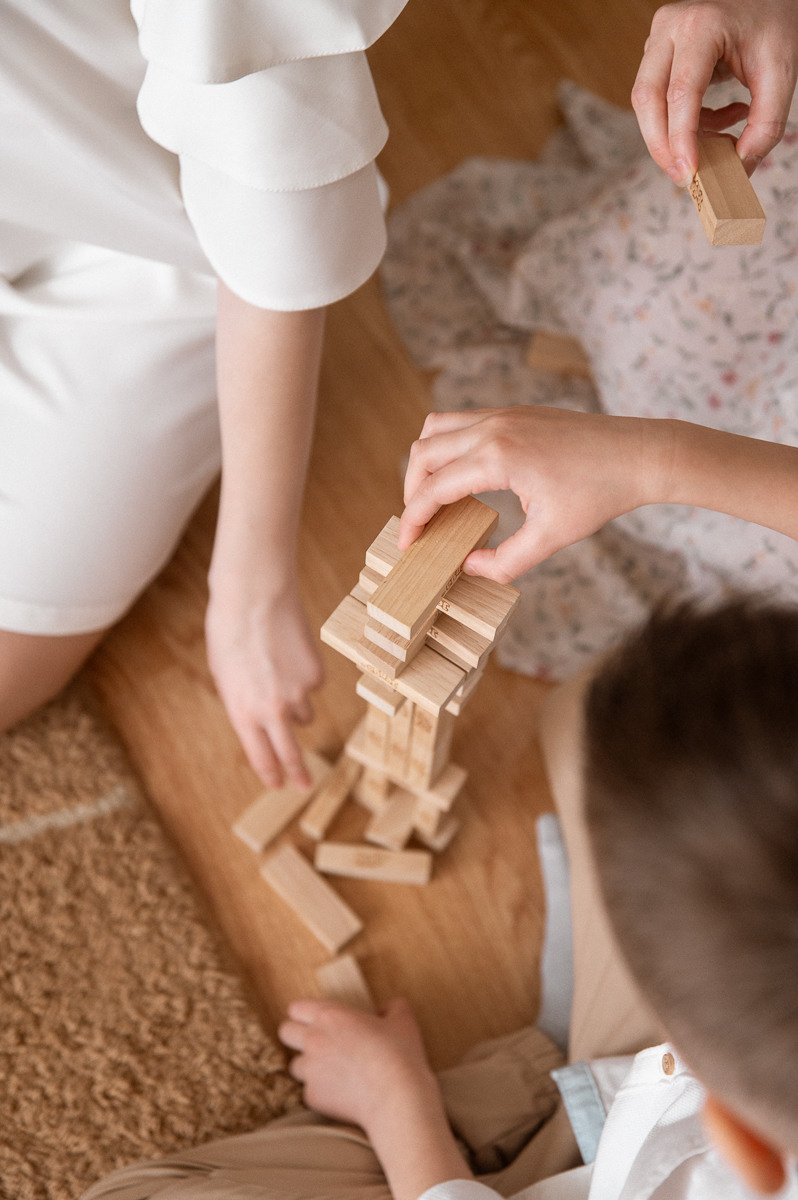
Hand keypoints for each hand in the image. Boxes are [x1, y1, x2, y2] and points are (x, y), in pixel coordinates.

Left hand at [205, 579, 323, 789]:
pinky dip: (303, 676)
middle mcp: (273, 711)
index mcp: (243, 713)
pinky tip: (289, 652)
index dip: (271, 775)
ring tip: (278, 673)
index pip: (261, 757)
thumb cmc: (230, 631)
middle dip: (298, 773)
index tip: (279, 785)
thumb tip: (260, 717)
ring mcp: (299, 694)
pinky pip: (313, 685)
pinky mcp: (317, 675)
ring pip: (304, 714)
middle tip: (304, 786)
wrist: (256, 596)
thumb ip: (242, 703)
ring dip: (295, 704)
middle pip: (290, 753)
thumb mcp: (224, 675)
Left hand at [279, 998, 437, 1131]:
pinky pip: (308, 1091)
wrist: (396, 1099)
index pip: (296, 1008)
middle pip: (285, 1032)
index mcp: (330, 1015)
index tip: (316, 1020)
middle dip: (296, 1036)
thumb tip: (383, 1010)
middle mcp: (314, 1040)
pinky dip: (320, 1091)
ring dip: (307, 1066)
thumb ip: (391, 1007)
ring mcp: (310, 1071)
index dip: (304, 1013)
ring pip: (294, 1064)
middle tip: (316, 1042)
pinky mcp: (313, 1097)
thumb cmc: (400, 1056)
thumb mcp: (403, 1020)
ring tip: (330, 1070)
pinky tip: (341, 1093)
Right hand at [399, 407, 670, 583]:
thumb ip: (506, 561)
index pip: (434, 488)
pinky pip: (462, 422)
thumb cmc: (599, 494)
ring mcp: (503, 414)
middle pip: (423, 452)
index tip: (407, 544)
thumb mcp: (552, 537)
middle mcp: (493, 428)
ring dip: (425, 462)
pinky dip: (448, 447)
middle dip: (411, 491)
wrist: (638, 454)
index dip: (413, 520)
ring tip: (433, 497)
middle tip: (418, 524)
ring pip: (437, 428)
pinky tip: (463, 477)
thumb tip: (470, 568)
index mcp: (497, 457)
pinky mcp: (514, 412)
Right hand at [632, 0, 797, 183]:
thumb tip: (740, 167)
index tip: (690, 172)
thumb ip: (766, 124)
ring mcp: (659, 39)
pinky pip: (658, 99)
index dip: (681, 138)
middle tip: (684, 177)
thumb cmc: (772, 24)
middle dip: (662, 145)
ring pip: (647, 102)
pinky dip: (683, 123)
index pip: (680, 92)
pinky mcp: (658, 53)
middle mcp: (670, 28)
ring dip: (674, 135)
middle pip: (648, 99)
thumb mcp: (780, 73)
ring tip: (714, 142)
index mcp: (701, 26)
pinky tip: (716, 120)